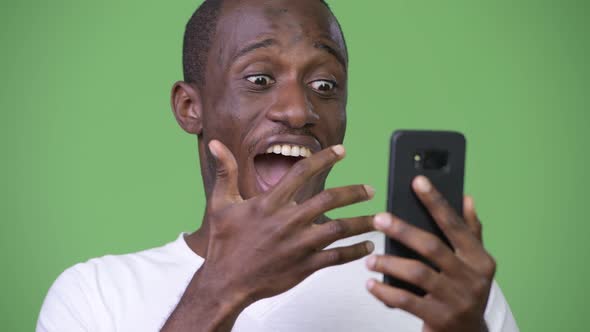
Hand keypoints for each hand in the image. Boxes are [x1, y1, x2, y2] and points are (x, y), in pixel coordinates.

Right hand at [201, 140, 375, 305]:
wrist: (226, 282)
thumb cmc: (224, 243)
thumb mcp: (220, 204)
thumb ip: (225, 172)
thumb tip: (216, 144)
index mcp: (270, 203)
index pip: (302, 172)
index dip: (325, 159)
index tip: (342, 152)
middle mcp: (288, 221)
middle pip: (329, 200)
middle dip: (354, 193)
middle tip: (369, 189)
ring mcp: (298, 245)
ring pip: (339, 229)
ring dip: (362, 222)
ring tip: (380, 218)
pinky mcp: (305, 266)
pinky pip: (336, 257)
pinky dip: (354, 251)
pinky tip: (367, 246)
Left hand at [366, 176, 494, 331]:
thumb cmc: (464, 292)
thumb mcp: (474, 264)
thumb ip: (471, 232)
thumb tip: (467, 198)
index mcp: (480, 259)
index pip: (456, 225)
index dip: (436, 201)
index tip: (417, 181)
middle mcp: (471, 278)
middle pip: (432, 247)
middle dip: (403, 230)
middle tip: (378, 219)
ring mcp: (456, 299)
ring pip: (417, 273)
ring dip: (389, 263)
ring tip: (370, 259)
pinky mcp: (439, 318)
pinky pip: (406, 300)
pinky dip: (385, 291)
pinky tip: (371, 284)